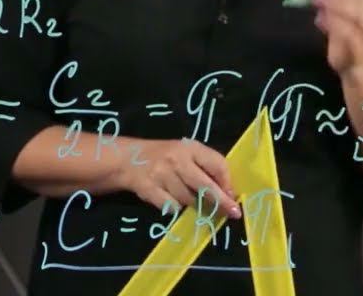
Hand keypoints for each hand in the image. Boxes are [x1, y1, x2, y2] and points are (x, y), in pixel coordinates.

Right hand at [118, 138, 241, 219]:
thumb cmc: (165, 157)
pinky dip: (174, 207)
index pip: (217, 164)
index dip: (228, 182)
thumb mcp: (186, 153)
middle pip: (206, 186)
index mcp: (190, 148)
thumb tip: (228, 192)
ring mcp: (162, 175)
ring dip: (193, 204)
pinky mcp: (150, 189)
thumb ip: (206, 166)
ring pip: (188, 199)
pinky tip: (169, 198)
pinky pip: (172, 206)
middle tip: (233, 213)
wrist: (129, 159)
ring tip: (187, 198)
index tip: (233, 195)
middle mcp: (177, 160)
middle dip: (221, 202)